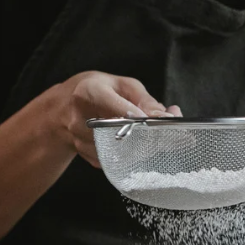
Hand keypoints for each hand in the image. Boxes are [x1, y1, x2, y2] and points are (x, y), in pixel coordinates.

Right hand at [51, 72, 180, 167]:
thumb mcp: (121, 85)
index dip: (143, 119)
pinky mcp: (90, 158)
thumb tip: (168, 116)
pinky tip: (144, 144)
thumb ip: (145, 101)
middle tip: (181, 138)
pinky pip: (120, 160)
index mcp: (87, 94)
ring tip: (163, 137)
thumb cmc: (97, 91)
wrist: (63, 110)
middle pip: (123, 135)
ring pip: (125, 152)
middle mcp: (81, 121)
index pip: (118, 110)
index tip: (166, 123)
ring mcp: (82, 143)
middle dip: (155, 138)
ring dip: (149, 147)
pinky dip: (137, 154)